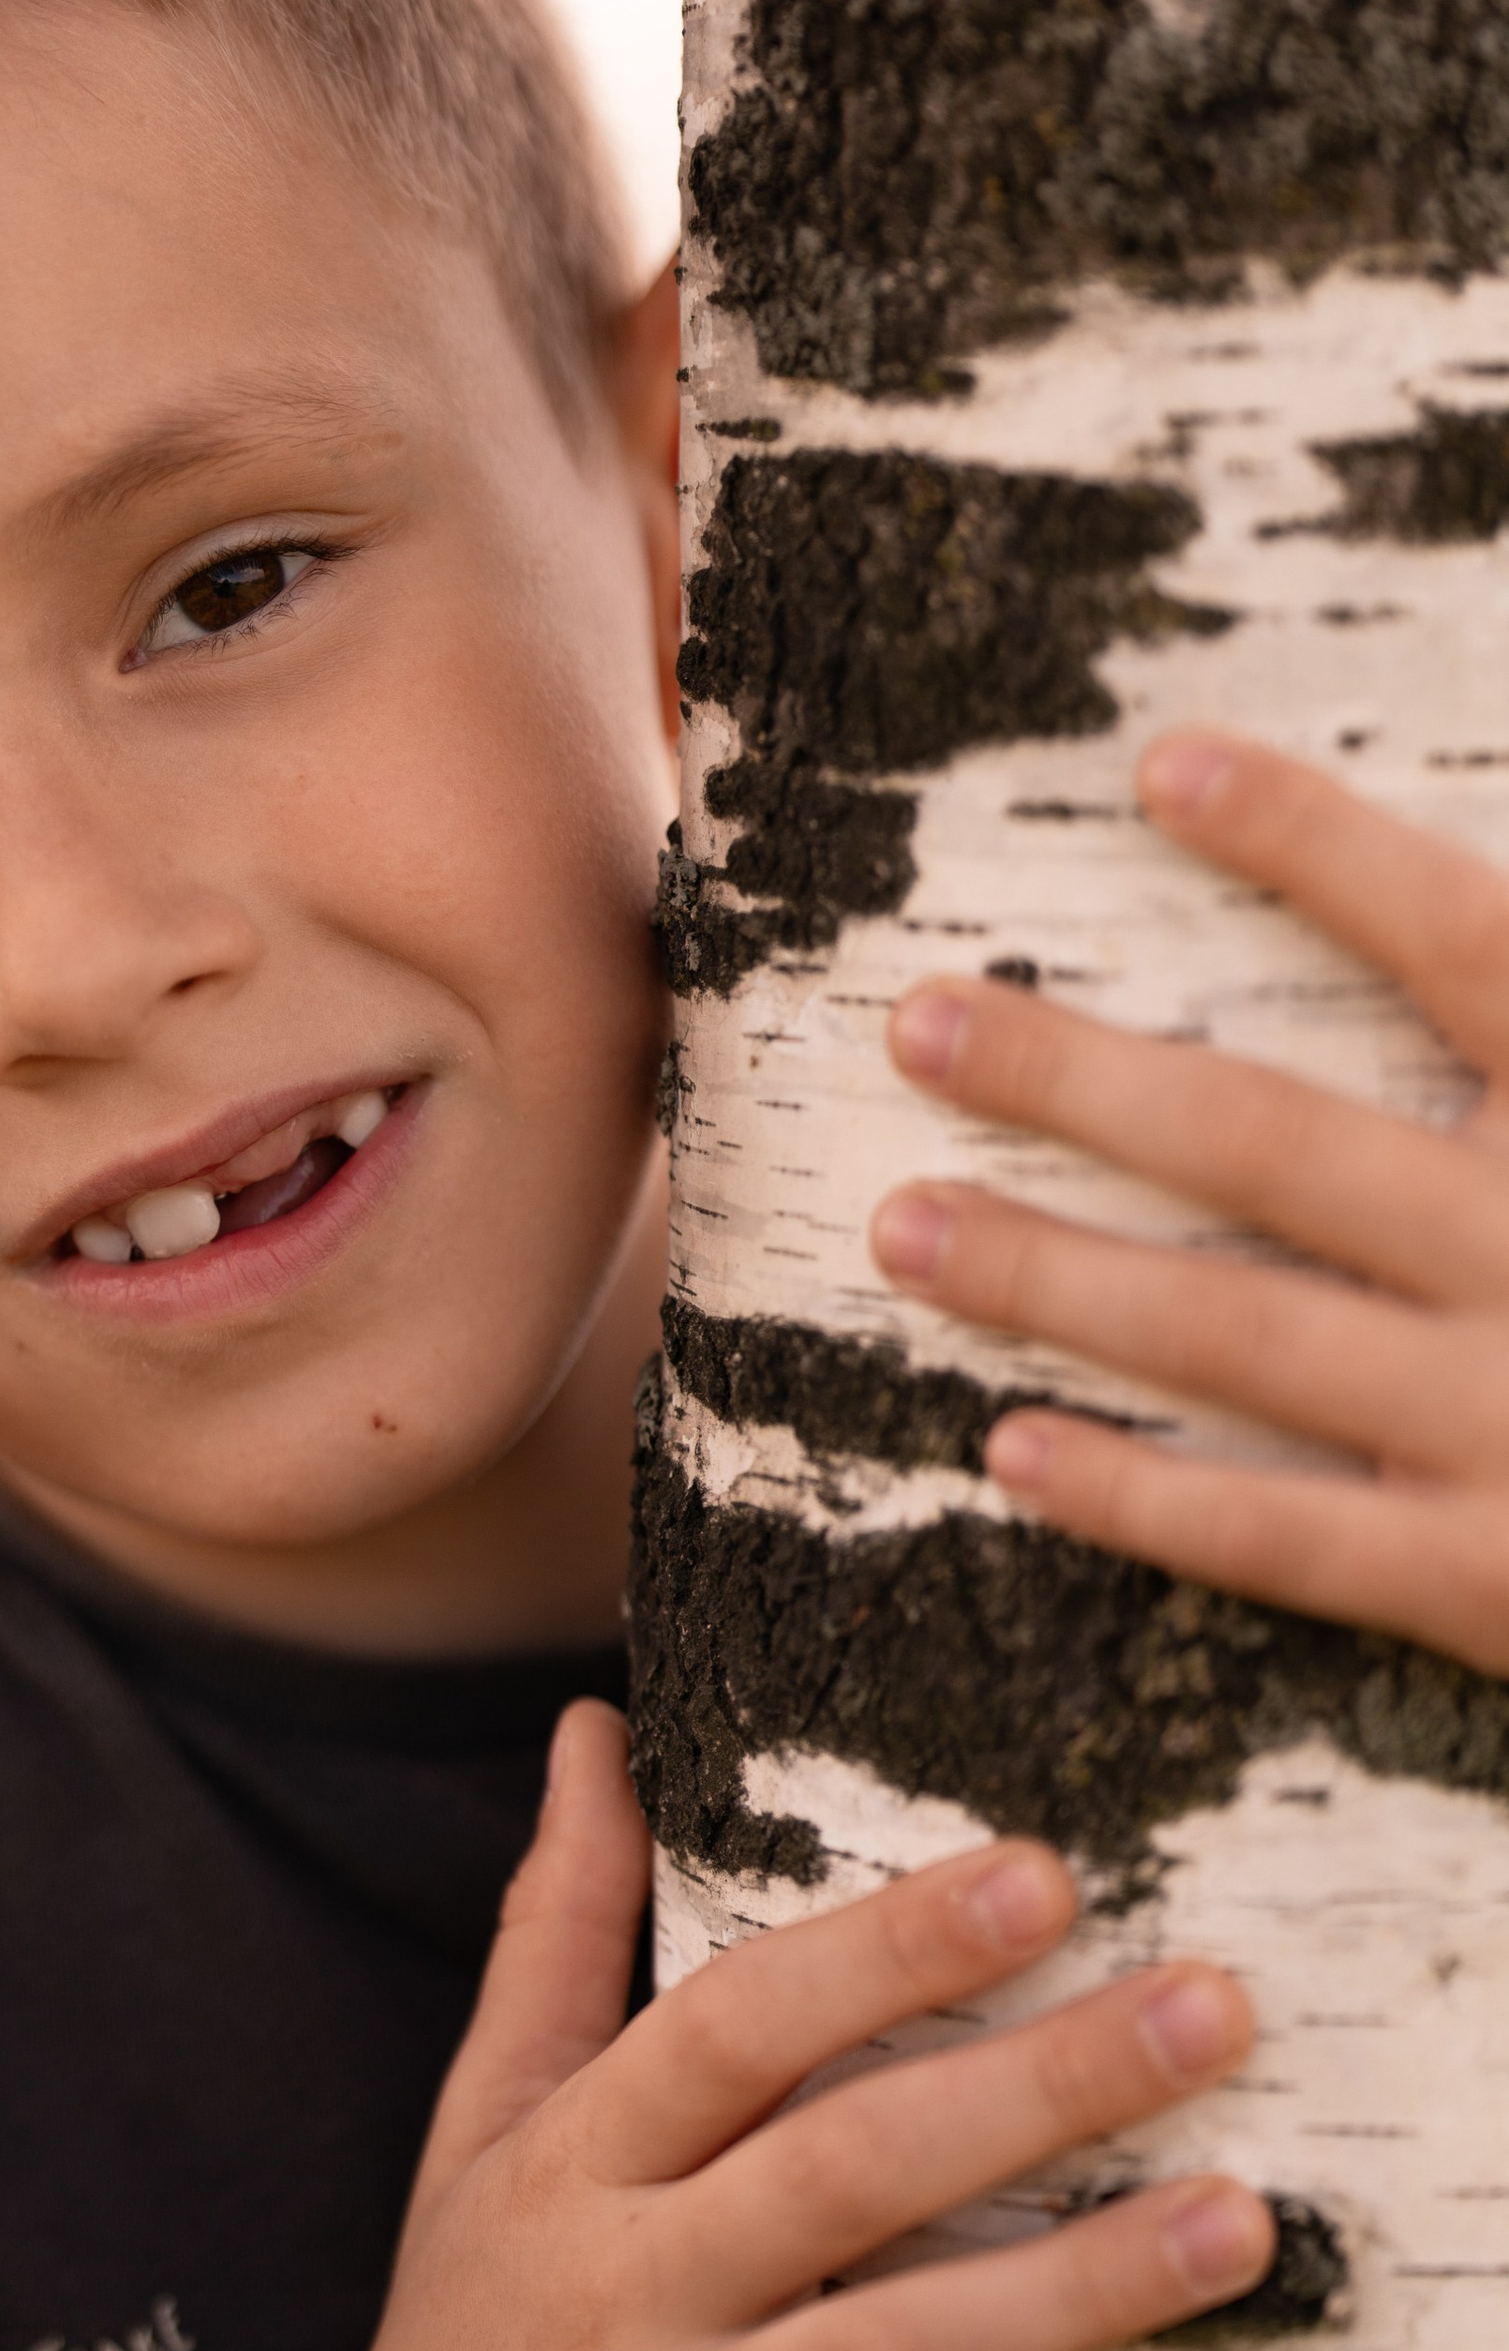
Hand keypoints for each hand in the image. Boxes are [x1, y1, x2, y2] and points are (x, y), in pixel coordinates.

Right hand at [253, 1704, 1268, 2350]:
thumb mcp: (477, 2135)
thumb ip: (553, 1934)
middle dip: (1037, 2083)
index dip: (886, 1950)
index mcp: (564, 2169)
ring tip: (1236, 2218)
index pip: (733, 2027)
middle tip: (1211, 2009)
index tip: (1043, 1876)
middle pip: (841, 2170)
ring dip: (1078, 2288)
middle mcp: (610, 2299)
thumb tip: (590, 1733)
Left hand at [870, 729, 1508, 1673]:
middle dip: (1077, 1078)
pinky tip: (1012, 1449)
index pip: (1464, 941)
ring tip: (900, 1224)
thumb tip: (1490, 935)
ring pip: (1235, 1334)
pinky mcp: (1494, 1584)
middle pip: (1274, 1140)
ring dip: (1051, 1274)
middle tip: (915, 1022)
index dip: (1314, 844)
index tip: (1162, 765)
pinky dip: (1142, 1499)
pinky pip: (1284, 1539)